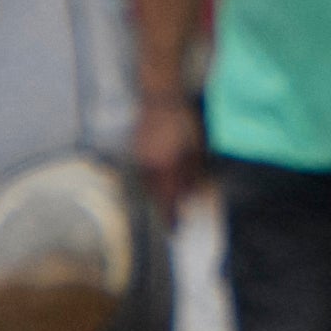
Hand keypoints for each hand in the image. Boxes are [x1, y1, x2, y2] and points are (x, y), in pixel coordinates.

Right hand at [132, 95, 204, 213]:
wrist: (159, 98)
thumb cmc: (182, 122)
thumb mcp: (195, 148)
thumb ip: (193, 174)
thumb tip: (192, 196)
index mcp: (164, 167)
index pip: (167, 199)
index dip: (171, 217)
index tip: (176, 231)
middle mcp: (148, 167)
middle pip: (155, 197)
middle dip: (164, 209)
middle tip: (173, 222)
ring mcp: (139, 160)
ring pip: (148, 187)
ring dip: (158, 197)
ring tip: (168, 204)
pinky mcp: (135, 152)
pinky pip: (144, 176)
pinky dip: (152, 184)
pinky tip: (161, 184)